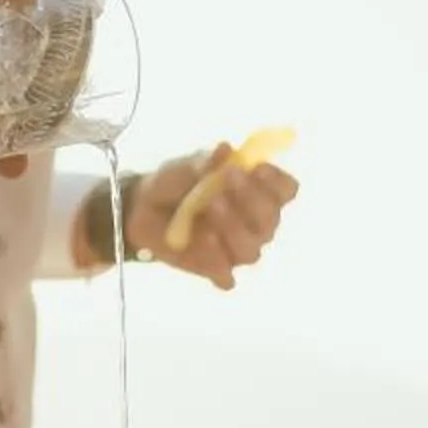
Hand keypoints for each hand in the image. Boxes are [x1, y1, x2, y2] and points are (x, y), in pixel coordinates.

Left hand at [125, 143, 298, 288]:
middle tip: (228, 178)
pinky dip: (217, 264)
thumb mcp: (185, 166)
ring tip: (212, 205)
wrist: (140, 207)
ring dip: (234, 228)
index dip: (277, 180)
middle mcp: (255, 224)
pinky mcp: (214, 270)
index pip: (287, 190)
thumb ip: (205, 161)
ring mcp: (236, 250)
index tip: (257, 167)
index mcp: (258, 193)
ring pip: (252, 251)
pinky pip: (226, 278)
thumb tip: (226, 149)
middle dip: (252, 199)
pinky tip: (203, 240)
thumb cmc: (174, 182)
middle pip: (272, 220)